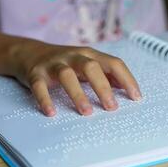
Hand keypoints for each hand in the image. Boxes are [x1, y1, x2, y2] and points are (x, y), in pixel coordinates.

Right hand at [9, 40, 141, 116]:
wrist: (31, 53)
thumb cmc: (66, 63)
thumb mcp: (86, 63)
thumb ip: (105, 74)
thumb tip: (126, 88)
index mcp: (90, 55)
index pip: (113, 63)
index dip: (127, 79)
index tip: (136, 98)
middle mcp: (73, 57)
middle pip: (91, 67)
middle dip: (103, 87)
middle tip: (112, 108)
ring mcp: (54, 64)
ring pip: (67, 75)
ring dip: (78, 94)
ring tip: (86, 112)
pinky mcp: (36, 74)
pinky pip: (40, 86)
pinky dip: (45, 99)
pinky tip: (51, 112)